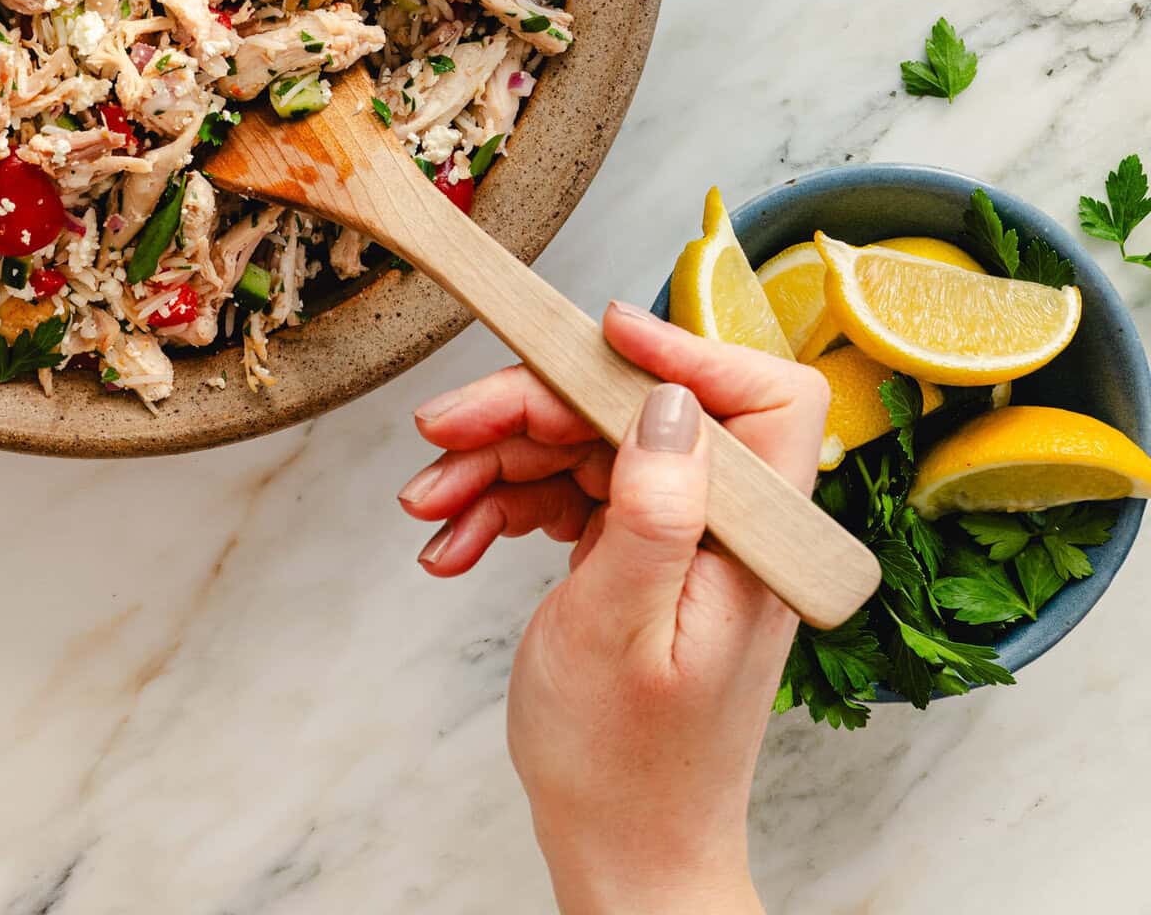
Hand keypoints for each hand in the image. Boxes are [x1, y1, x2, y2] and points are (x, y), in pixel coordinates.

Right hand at [399, 302, 826, 914]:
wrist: (620, 854)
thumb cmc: (627, 769)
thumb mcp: (620, 629)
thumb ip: (653, 510)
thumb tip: (668, 400)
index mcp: (754, 543)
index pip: (762, 396)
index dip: (686, 348)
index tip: (597, 334)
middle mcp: (726, 529)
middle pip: (633, 410)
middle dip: (529, 413)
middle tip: (439, 431)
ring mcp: (679, 539)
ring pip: (583, 446)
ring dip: (492, 465)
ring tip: (427, 508)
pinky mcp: (635, 551)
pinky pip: (562, 492)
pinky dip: (499, 506)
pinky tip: (451, 543)